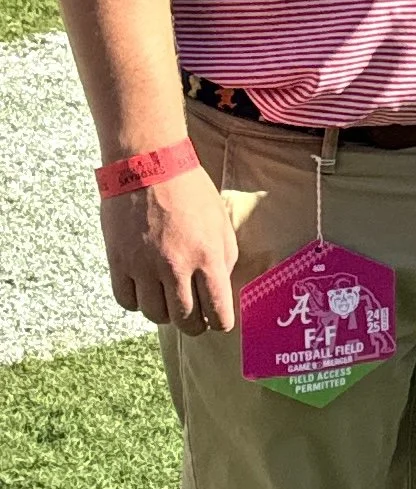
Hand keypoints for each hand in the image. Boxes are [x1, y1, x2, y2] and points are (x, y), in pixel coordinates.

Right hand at [101, 159, 238, 331]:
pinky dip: (137, 302)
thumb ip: (224, 258)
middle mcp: (176, 266)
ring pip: (155, 315)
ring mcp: (144, 266)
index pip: (218, 312)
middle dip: (194, 325)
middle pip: (186, 321)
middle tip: (194, 317)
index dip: (220, 323)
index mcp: (208, 256)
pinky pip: (127, 302)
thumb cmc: (189, 189)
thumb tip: (219, 290)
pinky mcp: (119, 262)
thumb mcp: (220, 221)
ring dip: (165, 312)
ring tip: (168, 298)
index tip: (218, 321)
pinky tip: (145, 289)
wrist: (148, 163)